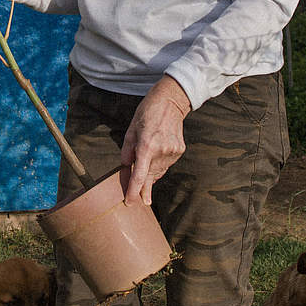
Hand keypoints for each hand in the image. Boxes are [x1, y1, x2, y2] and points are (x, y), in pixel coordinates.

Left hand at [120, 76, 189, 204]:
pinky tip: (156, 159)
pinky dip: (160, 166)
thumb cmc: (147, 113)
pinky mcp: (179, 150)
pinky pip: (166, 164)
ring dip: (151, 176)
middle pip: (150, 177)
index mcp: (146, 146)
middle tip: (143, 202)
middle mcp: (161, 151)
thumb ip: (127, 151)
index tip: (130, 202)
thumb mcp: (131, 129)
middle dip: (144, 190)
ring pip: (159, 171)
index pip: (139, 175)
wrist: (171, 102)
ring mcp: (172, 152)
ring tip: (146, 178)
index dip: (134, 191)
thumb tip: (126, 167)